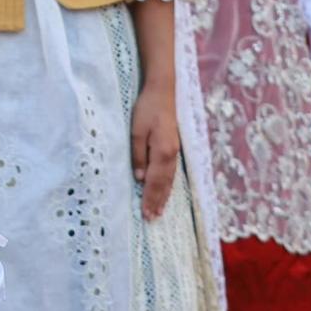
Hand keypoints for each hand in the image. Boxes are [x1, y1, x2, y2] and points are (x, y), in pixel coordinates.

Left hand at [130, 82, 180, 220]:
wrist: (162, 92)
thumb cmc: (146, 109)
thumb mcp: (136, 131)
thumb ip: (138, 155)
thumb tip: (139, 177)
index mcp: (162, 152)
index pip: (154, 181)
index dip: (150, 198)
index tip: (146, 213)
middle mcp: (171, 154)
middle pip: (164, 184)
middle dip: (157, 201)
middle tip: (152, 219)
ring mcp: (174, 151)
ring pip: (169, 179)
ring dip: (164, 196)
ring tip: (159, 211)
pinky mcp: (173, 147)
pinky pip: (171, 172)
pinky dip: (168, 185)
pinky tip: (165, 191)